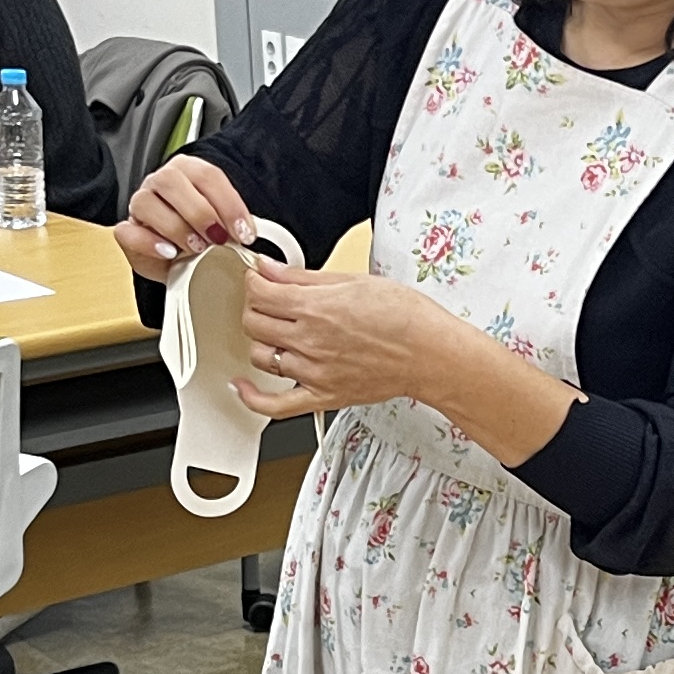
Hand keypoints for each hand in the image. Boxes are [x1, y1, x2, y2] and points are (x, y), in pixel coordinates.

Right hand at [113, 149, 258, 274]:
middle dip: (201, 212)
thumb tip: (249, 234)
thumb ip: (233, 225)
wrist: (177, 261)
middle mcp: (162, 181)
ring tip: (196, 249)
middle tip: (218, 238)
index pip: (208, 176)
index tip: (245, 233)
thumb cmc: (201, 237)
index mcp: (189, 171)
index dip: (229, 204)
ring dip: (176, 227)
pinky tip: (169, 252)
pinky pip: (128, 231)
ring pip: (148, 202)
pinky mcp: (126, 230)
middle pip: (173, 181)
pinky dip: (149, 242)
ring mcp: (140, 203)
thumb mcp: (222, 227)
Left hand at [234, 260, 473, 418]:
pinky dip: (251, 397)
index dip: (253, 281)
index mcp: (315, 308)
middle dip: (254, 306)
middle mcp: (309, 341)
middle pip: (253, 322)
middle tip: (267, 301)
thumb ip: (302, 277)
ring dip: (260, 341)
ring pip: (260, 356)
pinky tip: (242, 385)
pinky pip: (275, 405)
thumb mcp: (353, 280)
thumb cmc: (404, 316)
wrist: (431, 353)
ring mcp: (313, 372)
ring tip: (275, 332)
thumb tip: (269, 268)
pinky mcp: (322, 396)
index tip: (258, 279)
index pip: (258, 293)